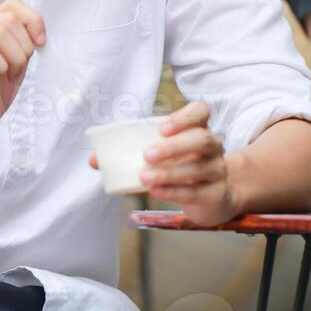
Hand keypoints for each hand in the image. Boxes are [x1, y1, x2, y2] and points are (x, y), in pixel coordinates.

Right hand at [0, 0, 45, 157]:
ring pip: (0, 32)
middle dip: (25, 46)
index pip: (12, 5)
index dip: (33, 21)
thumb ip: (20, 48)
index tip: (40, 45)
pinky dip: (0, 65)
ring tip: (7, 77)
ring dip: (15, 58)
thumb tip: (36, 30)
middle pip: (10, 18)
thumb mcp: (10, 70)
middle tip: (17, 71)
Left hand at [87, 100, 238, 226]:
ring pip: (198, 168)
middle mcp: (212, 148)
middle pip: (201, 139)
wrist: (213, 199)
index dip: (184, 117)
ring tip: (145, 177)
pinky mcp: (216, 195)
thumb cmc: (181, 169)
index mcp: (198, 130)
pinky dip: (173, 191)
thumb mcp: (161, 158)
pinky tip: (156, 191)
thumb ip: (129, 155)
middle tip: (147, 155)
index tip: (162, 128)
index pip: (201, 111)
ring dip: (169, 172)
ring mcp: (217, 171)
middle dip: (174, 146)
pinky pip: (195, 191)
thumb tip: (93, 159)